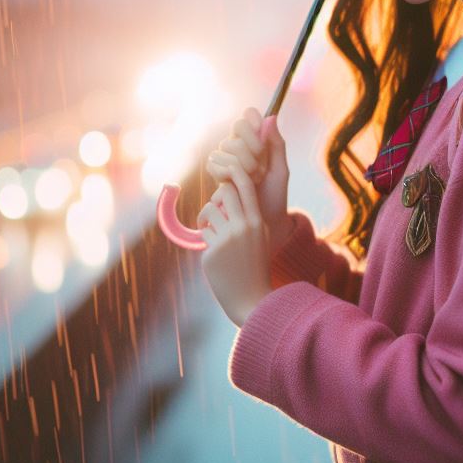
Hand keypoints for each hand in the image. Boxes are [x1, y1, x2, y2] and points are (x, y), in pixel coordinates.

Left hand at [196, 160, 271, 326]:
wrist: (251, 298)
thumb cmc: (254, 265)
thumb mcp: (258, 236)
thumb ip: (246, 217)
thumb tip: (225, 196)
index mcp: (257, 221)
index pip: (246, 186)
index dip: (235, 170)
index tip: (228, 164)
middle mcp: (243, 227)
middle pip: (224, 192)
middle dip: (216, 197)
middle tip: (215, 211)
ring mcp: (227, 239)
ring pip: (209, 211)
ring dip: (207, 219)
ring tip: (213, 234)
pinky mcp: (212, 251)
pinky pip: (204, 234)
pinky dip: (207, 241)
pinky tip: (217, 256)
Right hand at [206, 108, 290, 251]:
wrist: (264, 220)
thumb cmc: (275, 196)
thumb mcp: (281, 170)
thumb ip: (277, 145)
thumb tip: (271, 117)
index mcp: (256, 141)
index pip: (248, 116)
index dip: (253, 122)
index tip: (263, 139)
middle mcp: (238, 145)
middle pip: (237, 130)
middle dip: (253, 151)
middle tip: (262, 172)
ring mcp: (225, 158)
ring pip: (226, 146)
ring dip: (243, 166)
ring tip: (252, 181)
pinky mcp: (215, 172)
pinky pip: (215, 162)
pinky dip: (228, 173)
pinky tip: (235, 185)